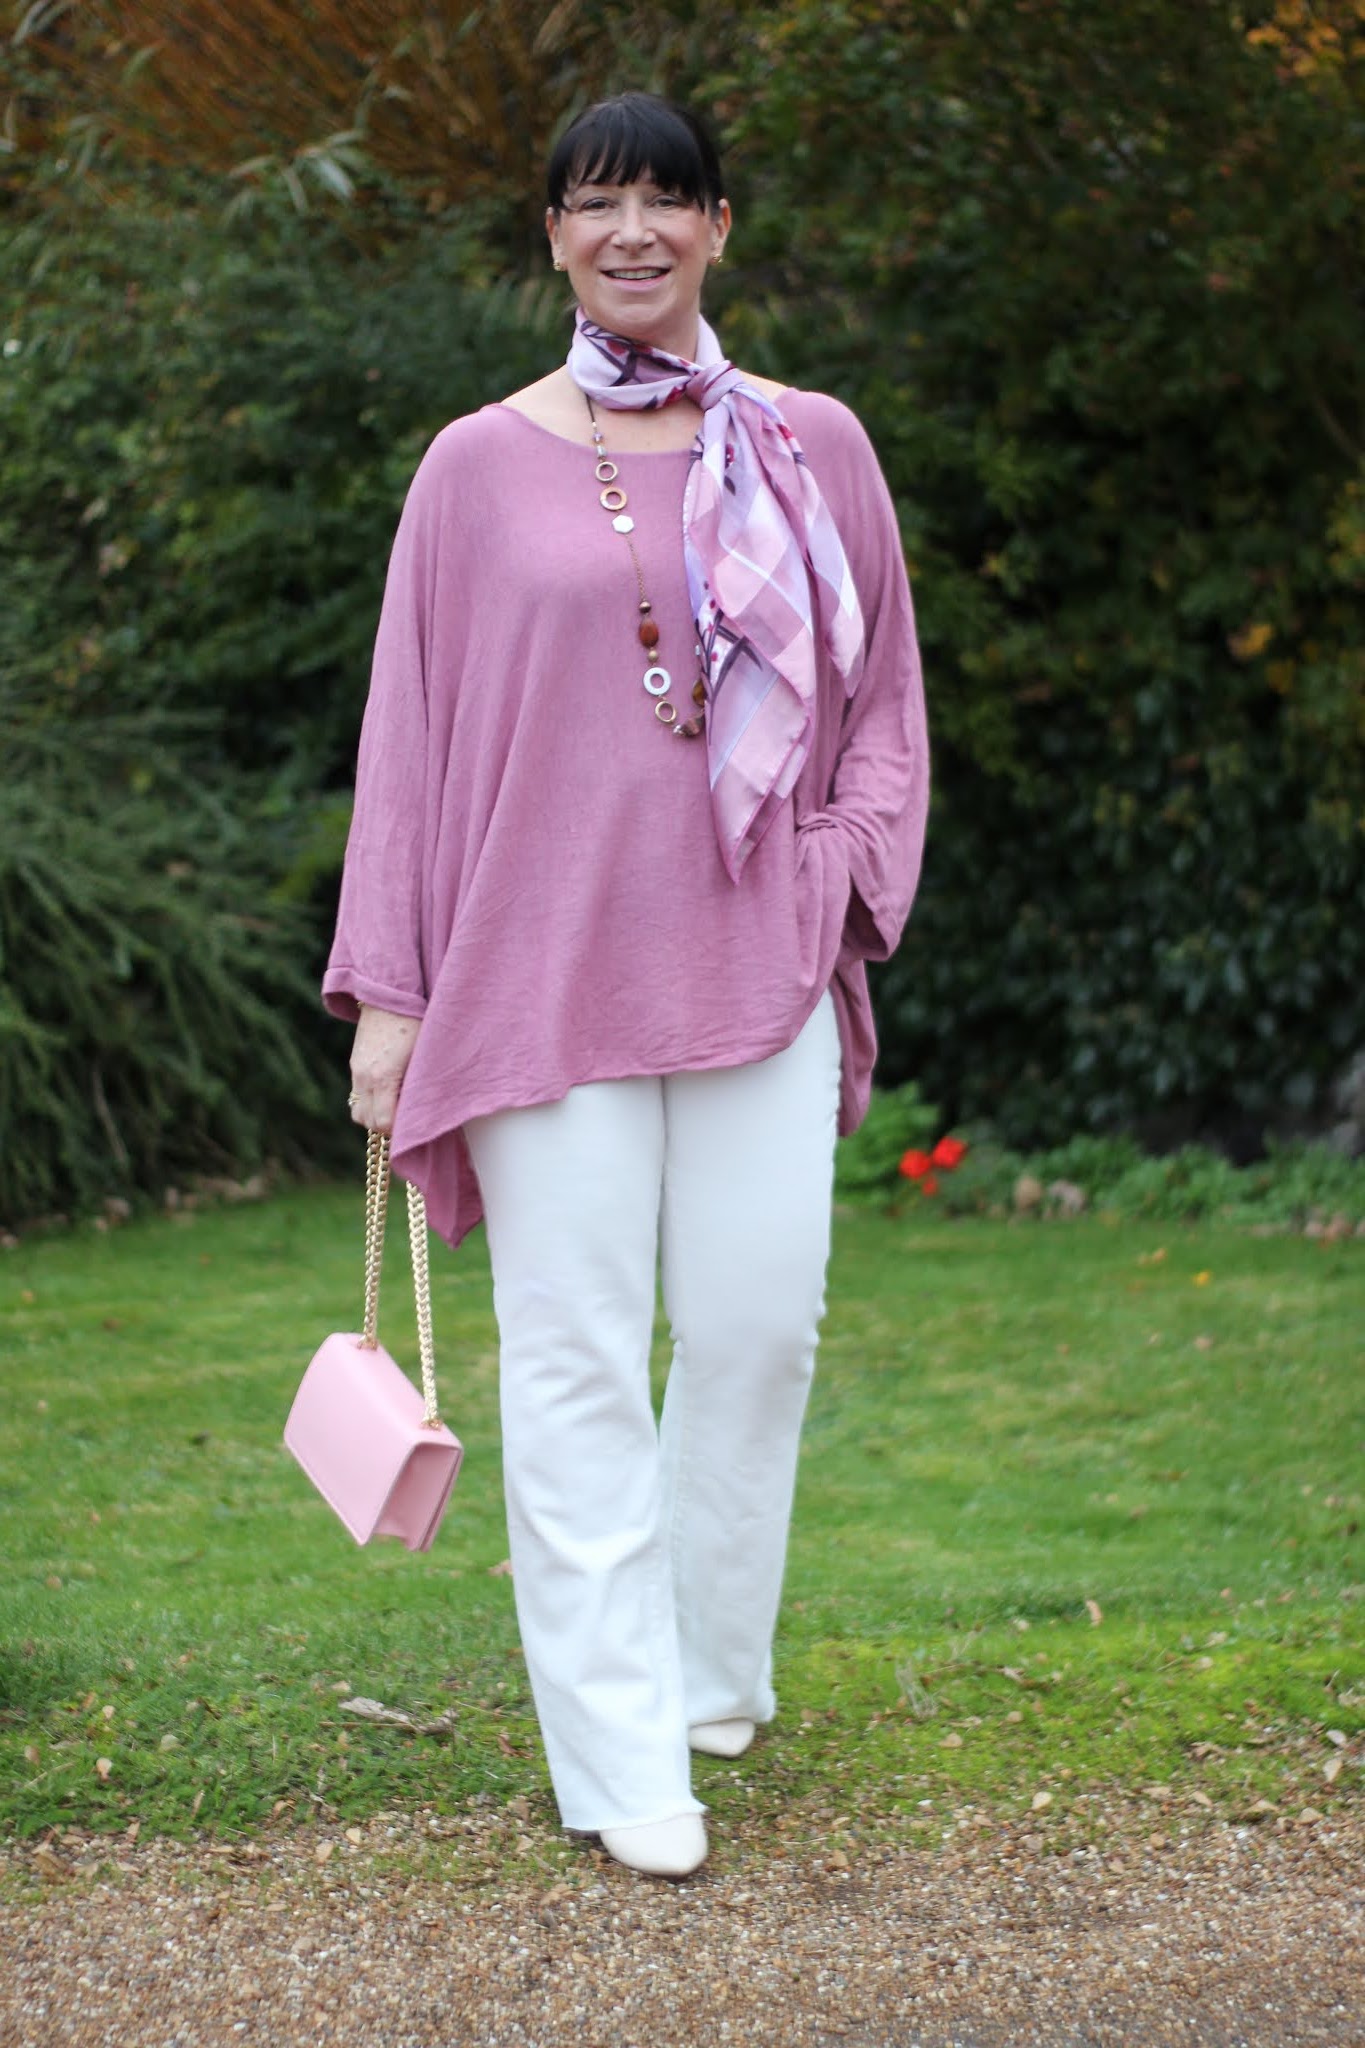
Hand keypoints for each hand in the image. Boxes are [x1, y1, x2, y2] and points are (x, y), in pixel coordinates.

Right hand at [348, 1006, 421, 1133]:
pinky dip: (369, 1101)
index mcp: (383, 1076)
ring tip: (395, 1108)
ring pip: (357, 1111)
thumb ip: (418, 1085)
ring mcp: (356, 1069)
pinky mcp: (355, 1062)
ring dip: (374, 1115)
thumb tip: (423, 1109)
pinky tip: (387, 1093)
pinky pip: (356, 1094)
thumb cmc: (415, 1022)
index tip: (413, 1127)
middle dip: (385, 1126)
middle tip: (406, 1120)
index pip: (383, 1122)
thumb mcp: (422, 1055)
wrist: (389, 992)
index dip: (398, 1131)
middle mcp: (364, 1076)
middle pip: (367, 1121)